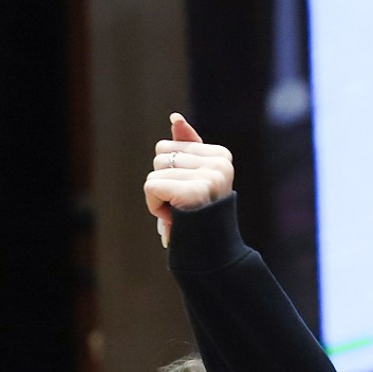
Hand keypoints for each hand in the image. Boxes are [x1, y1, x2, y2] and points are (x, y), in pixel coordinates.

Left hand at [143, 113, 233, 247]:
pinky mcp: (194, 191)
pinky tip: (173, 218)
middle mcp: (220, 163)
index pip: (169, 146)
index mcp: (221, 155)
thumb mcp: (189, 179)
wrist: (208, 254)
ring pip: (154, 172)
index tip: (188, 195)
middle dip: (162, 184)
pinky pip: (151, 187)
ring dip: (158, 197)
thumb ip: (185, 147)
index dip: (169, 174)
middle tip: (182, 206)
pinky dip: (154, 206)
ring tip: (179, 212)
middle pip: (160, 156)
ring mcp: (210, 176)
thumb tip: (174, 117)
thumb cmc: (194, 216)